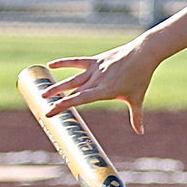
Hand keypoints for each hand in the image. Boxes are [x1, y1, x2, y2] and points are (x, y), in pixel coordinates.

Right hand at [42, 39, 157, 133]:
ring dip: (58, 86)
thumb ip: (136, 117)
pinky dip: (64, 63)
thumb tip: (141, 132)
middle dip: (58, 99)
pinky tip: (50, 65)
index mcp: (105, 90)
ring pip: (72, 79)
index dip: (64, 105)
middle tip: (44, 106)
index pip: (81, 99)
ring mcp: (95, 69)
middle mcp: (98, 80)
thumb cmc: (141, 78)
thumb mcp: (137, 99)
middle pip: (73, 90)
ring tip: (43, 93)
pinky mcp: (96, 60)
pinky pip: (77, 62)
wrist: (144, 54)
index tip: (51, 112)